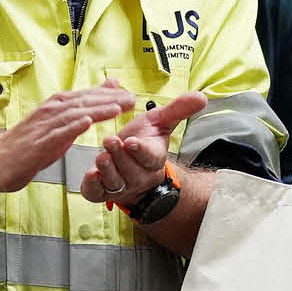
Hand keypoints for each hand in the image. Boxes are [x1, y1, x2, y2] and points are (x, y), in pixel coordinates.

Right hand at [0, 83, 139, 193]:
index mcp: (57, 105)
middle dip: (109, 99)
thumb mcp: (60, 121)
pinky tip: (85, 123)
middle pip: (84, 101)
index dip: (110, 94)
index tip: (131, 94)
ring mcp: (43, 126)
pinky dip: (71, 126)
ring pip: (73, 114)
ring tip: (116, 107)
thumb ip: (83, 105)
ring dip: (95, 109)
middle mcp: (51, 111)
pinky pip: (56, 133)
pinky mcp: (37, 143)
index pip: (87, 95)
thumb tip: (109, 87)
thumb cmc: (30, 141)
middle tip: (132, 99)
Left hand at [80, 91, 209, 205]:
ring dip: (107, 170)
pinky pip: (97, 193)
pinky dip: (92, 186)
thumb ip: (178, 109)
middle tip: (110, 141)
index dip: (140, 151)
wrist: (132, 164)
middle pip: (131, 171)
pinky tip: (90, 175)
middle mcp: (139, 176)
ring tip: (101, 155)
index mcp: (154, 159)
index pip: (150, 157)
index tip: (131, 141)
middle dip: (120, 156)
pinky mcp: (102, 192)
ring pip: (115, 183)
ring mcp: (121, 186)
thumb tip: (201, 96)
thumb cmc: (145, 140)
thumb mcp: (160, 122)